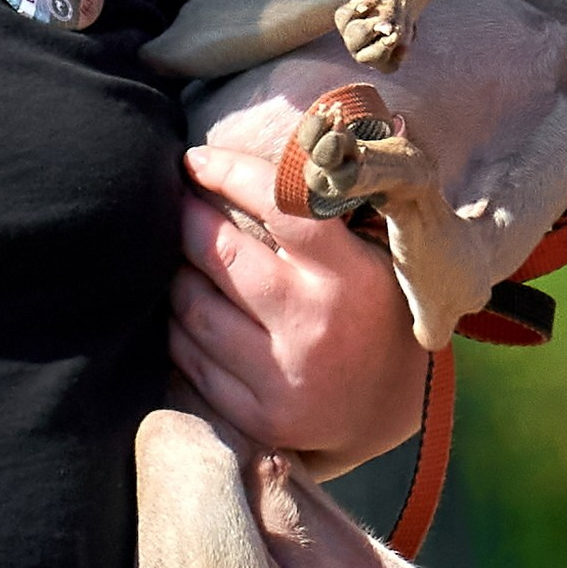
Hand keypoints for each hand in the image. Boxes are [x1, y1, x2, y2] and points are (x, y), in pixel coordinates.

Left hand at [173, 143, 429, 476]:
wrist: (392, 412)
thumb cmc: (376, 315)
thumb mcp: (373, 260)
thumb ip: (328, 214)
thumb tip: (274, 151)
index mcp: (352, 276)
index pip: (281, 206)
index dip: (230, 173)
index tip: (196, 159)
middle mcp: (315, 325)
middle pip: (222, 257)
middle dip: (185, 220)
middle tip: (174, 201)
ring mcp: (283, 376)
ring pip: (194, 309)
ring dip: (176, 276)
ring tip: (177, 258)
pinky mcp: (258, 416)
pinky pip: (191, 361)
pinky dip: (177, 329)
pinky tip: (183, 311)